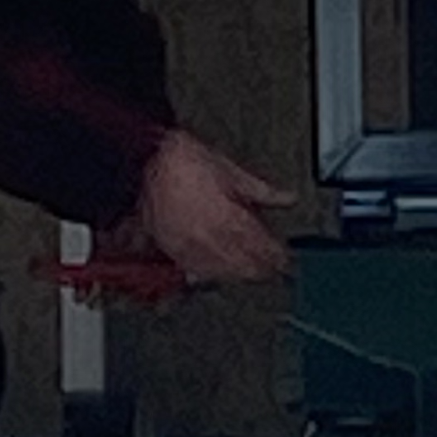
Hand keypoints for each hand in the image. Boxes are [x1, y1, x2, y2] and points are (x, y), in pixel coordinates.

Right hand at [136, 130, 292, 284]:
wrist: (148, 160)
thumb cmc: (188, 162)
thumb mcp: (233, 173)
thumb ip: (263, 192)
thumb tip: (289, 199)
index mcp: (228, 218)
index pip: (260, 246)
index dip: (277, 256)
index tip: (287, 261)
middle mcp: (209, 237)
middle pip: (243, 264)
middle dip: (263, 269)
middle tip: (278, 274)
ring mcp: (188, 247)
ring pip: (221, 271)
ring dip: (240, 275)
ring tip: (254, 276)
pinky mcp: (170, 249)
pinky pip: (195, 270)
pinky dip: (211, 275)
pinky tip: (222, 275)